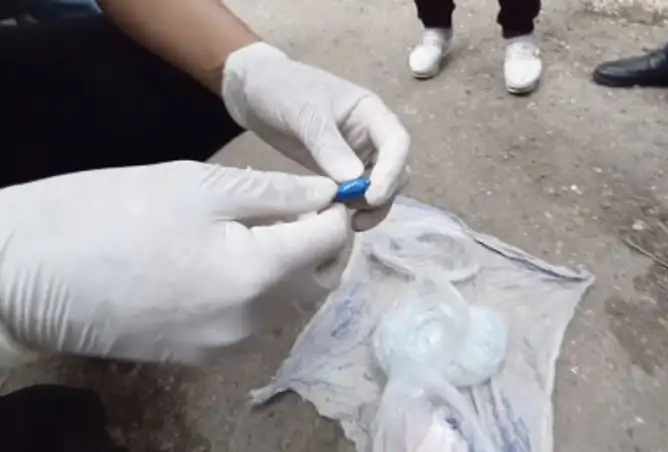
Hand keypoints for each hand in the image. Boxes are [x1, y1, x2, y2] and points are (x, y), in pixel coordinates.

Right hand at [0, 161, 347, 365]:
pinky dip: (257, 291)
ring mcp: (223, 345)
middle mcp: (249, 321)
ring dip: (289, 268)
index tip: (323, 189)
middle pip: (315, 281)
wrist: (26, 273)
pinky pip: (251, 321)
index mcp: (254, 274)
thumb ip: (273, 193)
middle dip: (319, 243)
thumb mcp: (197, 186)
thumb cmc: (109, 211)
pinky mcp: (198, 356)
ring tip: (258, 229)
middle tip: (295, 207)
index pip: (328, 242)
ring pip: (286, 304)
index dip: (333, 211)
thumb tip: (327, 192)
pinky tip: (227, 261)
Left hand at [221, 42, 410, 230]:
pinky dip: (349, 207)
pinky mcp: (337, 171)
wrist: (254, 91)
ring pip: (378, 186)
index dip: (391, 171)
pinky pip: (353, 193)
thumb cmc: (283, 88)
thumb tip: (354, 180)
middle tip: (357, 215)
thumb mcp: (305, 112)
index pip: (397, 143)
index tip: (372, 196)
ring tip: (348, 221)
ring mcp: (355, 155)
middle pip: (395, 169)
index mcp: (370, 112)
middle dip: (383, 194)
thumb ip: (327, 144)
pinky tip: (331, 216)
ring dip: (370, 206)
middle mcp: (370, 136)